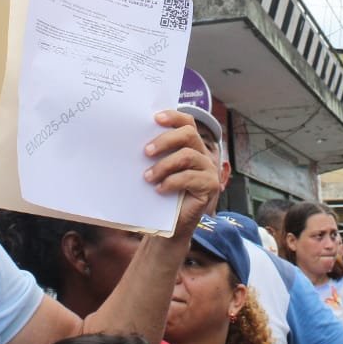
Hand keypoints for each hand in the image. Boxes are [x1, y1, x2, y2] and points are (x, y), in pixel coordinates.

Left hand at [144, 109, 219, 235]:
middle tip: (146, 151)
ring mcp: (208, 170)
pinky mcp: (210, 186)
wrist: (171, 226)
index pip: (187, 122)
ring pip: (187, 155)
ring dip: (164, 165)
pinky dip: (172, 182)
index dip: (174, 117)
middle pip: (189, 134)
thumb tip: (132, 139)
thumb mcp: (156, 169)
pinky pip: (190, 177)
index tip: (155, 118)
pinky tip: (159, 190)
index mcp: (190, 146)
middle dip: (165, 140)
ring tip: (147, 177)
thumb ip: (153, 154)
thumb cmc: (161, 194)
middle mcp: (202, 154)